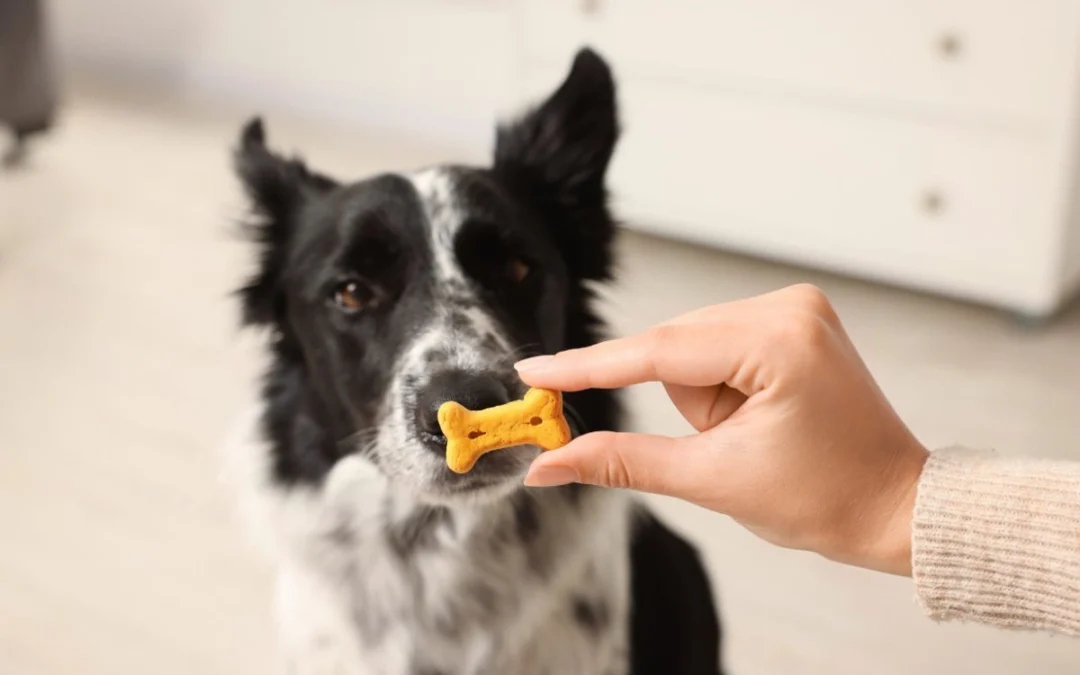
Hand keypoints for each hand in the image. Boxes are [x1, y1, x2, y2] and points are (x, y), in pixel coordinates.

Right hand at [515, 284, 927, 575]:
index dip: (587, 368)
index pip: (657, 351)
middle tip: (722, 446)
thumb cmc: (822, 499)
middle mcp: (788, 306)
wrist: (893, 505)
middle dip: (685, 405)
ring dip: (702, 397)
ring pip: (691, 348)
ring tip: (753, 434)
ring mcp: (795, 306)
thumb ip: (622, 462)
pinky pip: (716, 345)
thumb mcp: (712, 481)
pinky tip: (758, 414)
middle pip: (674, 348)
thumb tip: (548, 463)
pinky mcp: (794, 318)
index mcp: (778, 341)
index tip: (531, 371)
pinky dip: (717, 385)